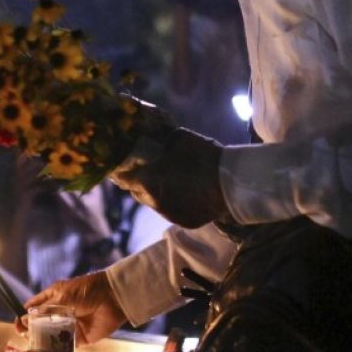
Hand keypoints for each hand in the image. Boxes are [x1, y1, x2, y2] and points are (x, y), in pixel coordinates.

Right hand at [19, 271, 127, 344]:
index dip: (25, 314)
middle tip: (24, 337)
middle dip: (32, 330)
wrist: (113, 298)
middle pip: (42, 323)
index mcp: (55, 296)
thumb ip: (45, 311)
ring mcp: (70, 325)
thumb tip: (25, 320)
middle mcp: (61, 311)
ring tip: (34, 348)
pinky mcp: (80, 338)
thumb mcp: (63, 297)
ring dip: (43, 342)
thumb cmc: (87, 290)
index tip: (17, 324)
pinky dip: (57, 350)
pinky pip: (65, 346)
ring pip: (52, 336)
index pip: (36, 306)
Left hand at [109, 126, 226, 227]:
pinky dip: (172, 201)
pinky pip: (171, 210)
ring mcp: (169, 214)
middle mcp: (153, 201)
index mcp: (147, 181)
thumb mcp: (176, 139)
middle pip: (137, 191)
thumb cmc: (202, 155)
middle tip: (145, 169)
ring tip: (166, 179)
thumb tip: (148, 130)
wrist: (230, 180)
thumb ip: (157, 139)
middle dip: (139, 181)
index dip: (121, 171)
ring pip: (153, 202)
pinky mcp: (184, 221)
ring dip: (155, 191)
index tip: (121, 163)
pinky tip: (183, 191)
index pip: (122, 179)